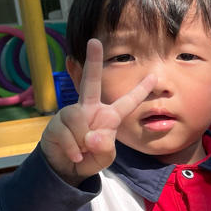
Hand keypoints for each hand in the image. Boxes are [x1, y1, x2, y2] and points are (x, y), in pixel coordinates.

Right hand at [41, 39, 155, 185]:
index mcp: (108, 116)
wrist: (67, 169)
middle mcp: (89, 109)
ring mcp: (71, 114)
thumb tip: (90, 137)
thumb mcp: (105, 155)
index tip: (154, 75)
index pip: (127, 102)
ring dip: (82, 141)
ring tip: (83, 150)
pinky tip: (75, 155)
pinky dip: (74, 149)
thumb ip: (104, 147)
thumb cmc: (91, 157)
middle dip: (92, 61)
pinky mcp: (56, 124)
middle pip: (91, 81)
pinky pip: (67, 134)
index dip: (141, 90)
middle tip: (94, 41)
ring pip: (78, 118)